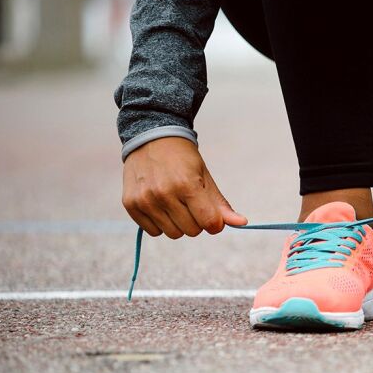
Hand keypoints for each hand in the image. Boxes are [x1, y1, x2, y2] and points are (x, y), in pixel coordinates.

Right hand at [122, 136, 246, 237]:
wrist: (151, 139)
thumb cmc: (183, 160)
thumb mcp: (205, 177)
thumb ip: (221, 204)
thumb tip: (243, 224)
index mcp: (186, 185)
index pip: (209, 223)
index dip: (215, 223)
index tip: (212, 215)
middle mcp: (163, 194)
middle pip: (192, 231)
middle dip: (197, 221)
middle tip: (191, 203)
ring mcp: (145, 200)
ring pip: (173, 234)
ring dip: (178, 224)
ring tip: (175, 203)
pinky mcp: (130, 205)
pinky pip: (153, 232)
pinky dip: (160, 224)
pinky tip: (160, 205)